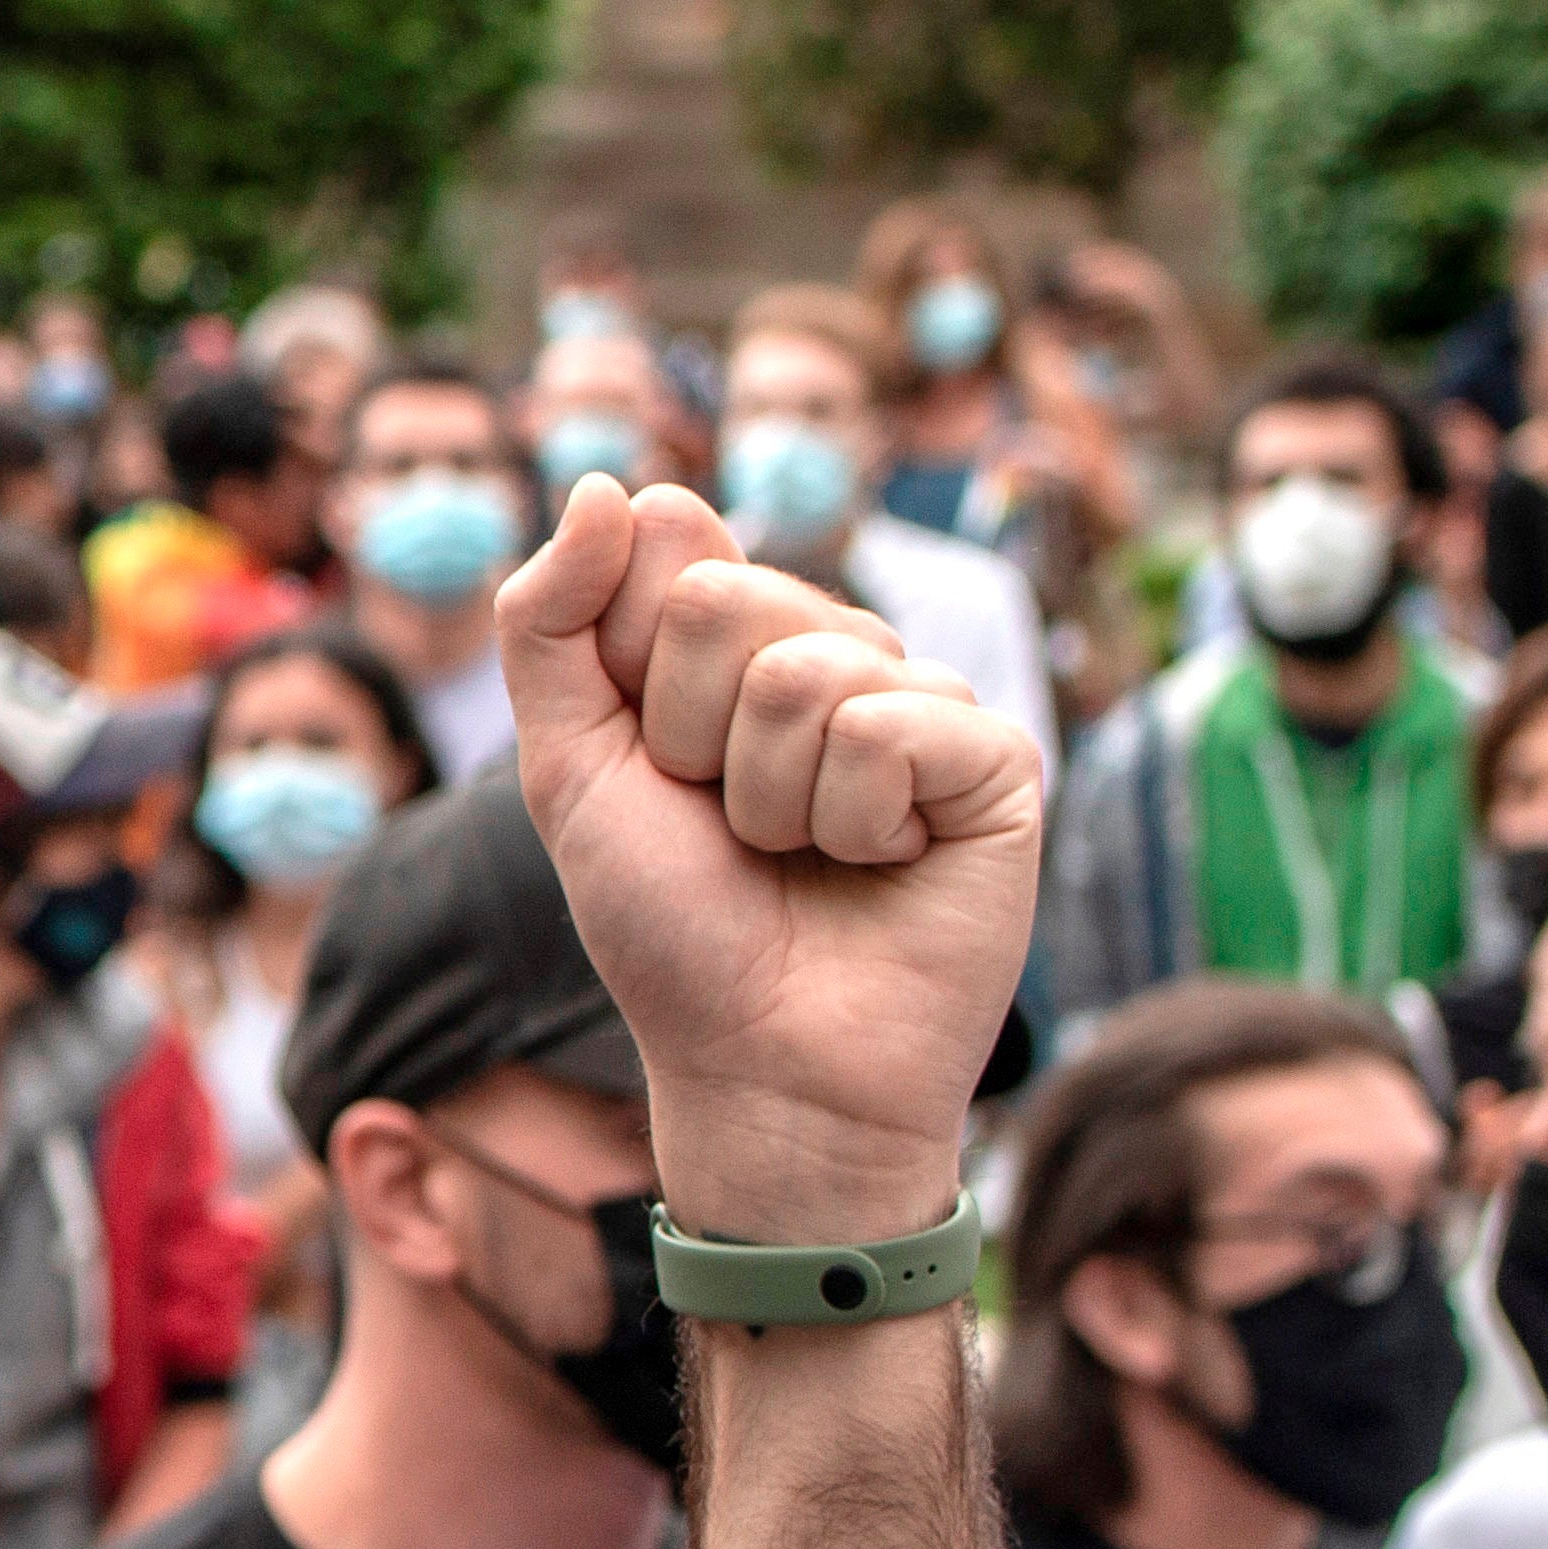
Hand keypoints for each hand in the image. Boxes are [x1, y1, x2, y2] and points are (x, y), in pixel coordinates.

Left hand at [492, 482, 1038, 1246]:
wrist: (759, 1066)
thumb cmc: (672, 928)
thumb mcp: (569, 768)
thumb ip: (551, 622)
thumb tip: (606, 482)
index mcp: (736, 642)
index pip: (665, 548)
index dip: (629, 675)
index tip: (651, 765)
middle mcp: (834, 655)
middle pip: (722, 602)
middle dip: (689, 738)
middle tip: (729, 827)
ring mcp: (920, 703)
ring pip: (805, 671)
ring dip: (769, 796)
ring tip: (803, 858)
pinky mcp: (996, 762)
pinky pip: (890, 727)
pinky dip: (854, 818)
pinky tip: (886, 864)